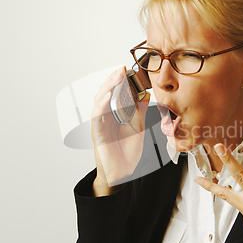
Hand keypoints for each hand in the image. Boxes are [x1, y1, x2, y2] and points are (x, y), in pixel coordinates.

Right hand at [91, 66, 150, 196]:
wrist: (123, 173)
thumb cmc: (127, 153)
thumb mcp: (139, 128)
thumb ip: (140, 112)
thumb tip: (145, 94)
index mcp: (114, 114)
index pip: (115, 93)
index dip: (119, 81)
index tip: (129, 70)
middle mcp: (105, 117)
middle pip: (105, 93)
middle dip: (113, 79)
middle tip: (122, 69)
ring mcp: (100, 124)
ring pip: (99, 101)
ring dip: (107, 87)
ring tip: (116, 76)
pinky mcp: (97, 133)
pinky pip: (97, 116)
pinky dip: (102, 104)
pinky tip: (108, 96)